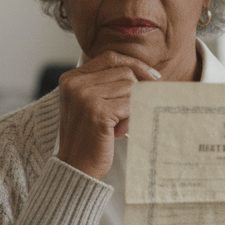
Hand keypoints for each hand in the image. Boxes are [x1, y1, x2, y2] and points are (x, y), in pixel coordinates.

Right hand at [55, 51, 160, 179]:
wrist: (76, 166)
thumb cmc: (88, 136)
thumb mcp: (89, 103)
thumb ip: (106, 84)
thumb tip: (146, 73)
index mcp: (71, 78)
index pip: (110, 57)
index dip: (135, 64)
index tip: (153, 77)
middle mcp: (76, 84)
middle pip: (124, 72)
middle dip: (135, 92)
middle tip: (128, 114)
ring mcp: (85, 97)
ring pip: (131, 87)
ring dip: (133, 107)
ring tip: (119, 125)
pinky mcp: (98, 112)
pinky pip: (131, 104)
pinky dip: (132, 118)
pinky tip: (120, 132)